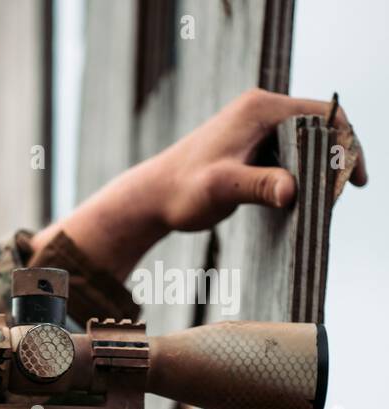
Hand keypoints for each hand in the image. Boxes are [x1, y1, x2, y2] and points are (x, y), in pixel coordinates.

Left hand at [34, 89, 367, 279]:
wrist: (149, 198)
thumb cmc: (181, 190)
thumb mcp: (222, 188)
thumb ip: (258, 186)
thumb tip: (292, 191)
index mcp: (260, 109)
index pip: (324, 115)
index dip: (348, 143)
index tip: (355, 178)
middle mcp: (261, 111)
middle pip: (319, 129)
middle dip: (335, 159)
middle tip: (340, 195)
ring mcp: (256, 128)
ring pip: (305, 144)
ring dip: (319, 169)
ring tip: (324, 201)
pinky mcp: (251, 146)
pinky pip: (288, 155)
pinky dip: (300, 174)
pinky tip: (302, 200)